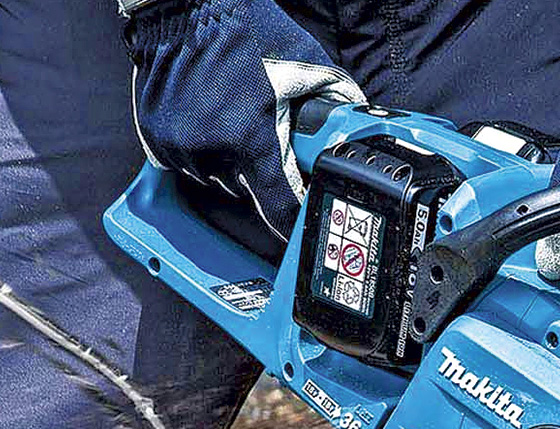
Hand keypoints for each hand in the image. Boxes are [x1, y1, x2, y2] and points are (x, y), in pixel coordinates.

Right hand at [125, 0, 363, 240]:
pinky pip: (188, 166)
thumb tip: (359, 132)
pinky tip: (212, 121)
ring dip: (232, 165)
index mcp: (250, 139)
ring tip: (237, 121)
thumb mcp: (308, 64)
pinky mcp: (154, 139)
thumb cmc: (247, 30)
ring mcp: (177, 147)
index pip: (278, 208)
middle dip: (264, 174)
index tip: (302, 230)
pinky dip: (203, 154)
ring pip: (217, 181)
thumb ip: (335, 103)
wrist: (184, 5)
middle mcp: (210, 150)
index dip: (294, 223)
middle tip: (269, 139)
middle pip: (249, 192)